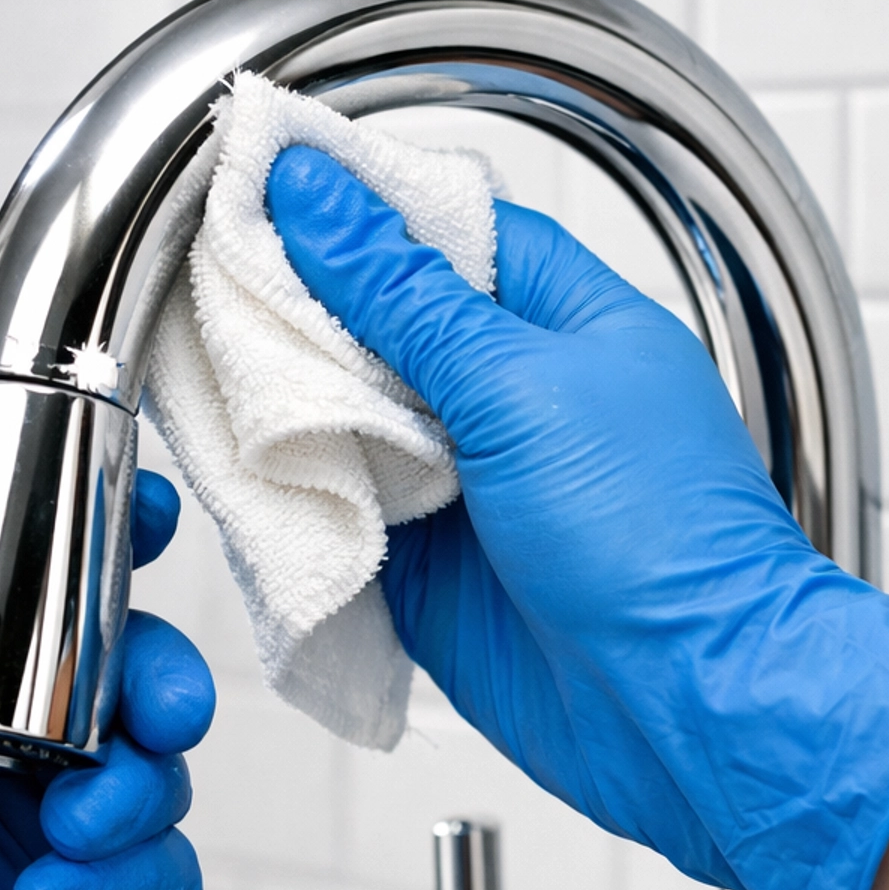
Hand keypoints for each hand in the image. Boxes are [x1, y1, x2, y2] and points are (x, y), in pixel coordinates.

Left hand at [0, 471, 214, 889]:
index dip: (96, 570)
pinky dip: (120, 877)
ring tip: (67, 825)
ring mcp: (68, 868)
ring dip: (126, 788)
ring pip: (157, 777)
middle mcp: (0, 796)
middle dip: (156, 678)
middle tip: (159, 704)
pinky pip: (171, 873)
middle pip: (123, 692)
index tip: (147, 521)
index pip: (31, 627)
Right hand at [268, 148, 888, 889]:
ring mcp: (462, 485)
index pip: (443, 231)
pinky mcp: (421, 569)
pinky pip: (334, 513)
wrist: (685, 708)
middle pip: (376, 324)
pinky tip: (236, 465)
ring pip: (343, 418)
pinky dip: (285, 494)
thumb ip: (404, 295)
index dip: (354, 206)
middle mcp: (507, 398)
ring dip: (281, 402)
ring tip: (203, 364)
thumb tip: (320, 196)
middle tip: (205, 278)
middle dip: (296, 306)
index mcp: (562, 322)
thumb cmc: (659, 543)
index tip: (261, 181)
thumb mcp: (520, 385)